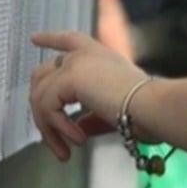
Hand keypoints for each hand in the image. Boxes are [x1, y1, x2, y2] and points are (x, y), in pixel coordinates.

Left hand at [29, 32, 147, 160]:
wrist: (150, 106)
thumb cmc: (144, 108)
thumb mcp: (111, 111)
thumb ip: (91, 117)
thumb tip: (79, 128)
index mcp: (99, 56)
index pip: (69, 40)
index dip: (50, 39)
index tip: (35, 38)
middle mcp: (85, 54)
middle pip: (42, 74)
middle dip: (39, 106)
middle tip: (49, 134)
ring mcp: (75, 63)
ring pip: (40, 96)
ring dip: (49, 129)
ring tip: (65, 149)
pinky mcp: (69, 77)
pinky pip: (47, 107)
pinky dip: (57, 129)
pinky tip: (77, 139)